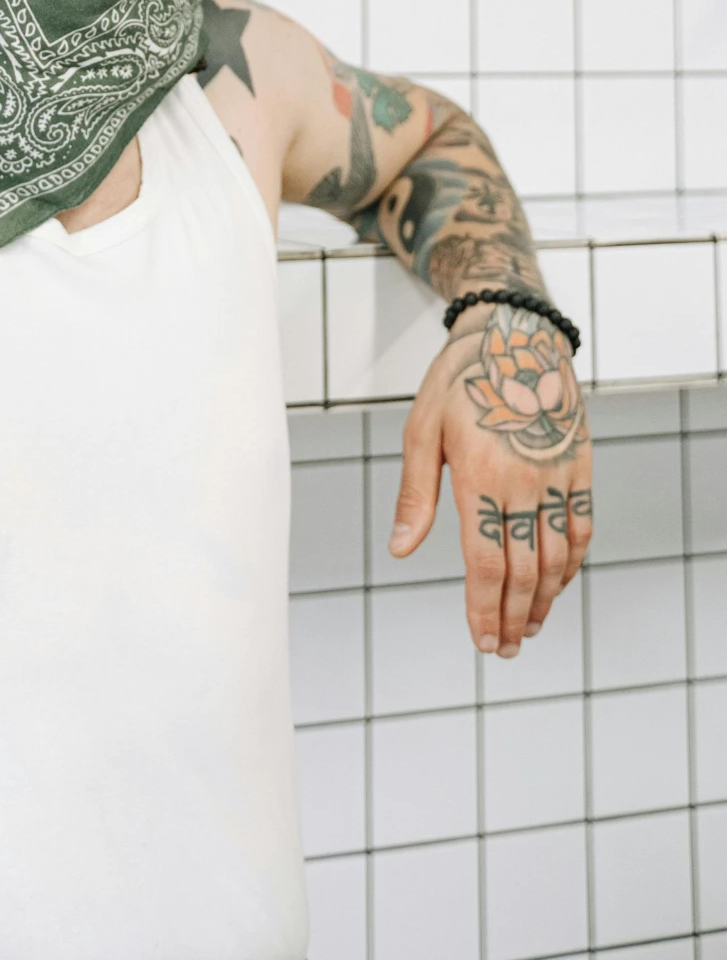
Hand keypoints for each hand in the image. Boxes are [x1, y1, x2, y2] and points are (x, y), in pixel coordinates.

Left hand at [387, 302, 591, 658]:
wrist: (515, 334)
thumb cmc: (459, 380)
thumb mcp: (421, 429)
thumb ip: (415, 495)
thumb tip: (400, 551)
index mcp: (480, 473)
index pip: (485, 562)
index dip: (483, 609)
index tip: (481, 640)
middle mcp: (525, 479)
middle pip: (524, 569)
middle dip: (512, 617)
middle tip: (503, 649)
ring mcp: (558, 474)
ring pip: (558, 556)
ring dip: (543, 600)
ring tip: (527, 627)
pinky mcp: (580, 466)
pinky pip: (582, 528)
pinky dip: (572, 564)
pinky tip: (556, 585)